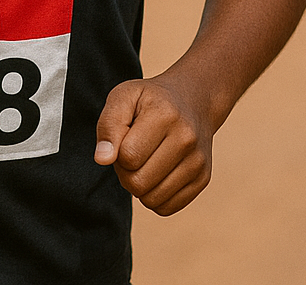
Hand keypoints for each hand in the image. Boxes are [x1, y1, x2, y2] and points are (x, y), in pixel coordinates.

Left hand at [94, 75, 212, 215]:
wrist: (193, 101)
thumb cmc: (149, 100)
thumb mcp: (123, 97)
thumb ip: (108, 126)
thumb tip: (103, 159)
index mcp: (165, 115)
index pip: (127, 156)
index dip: (115, 152)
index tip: (122, 137)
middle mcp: (187, 140)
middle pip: (138, 182)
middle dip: (124, 172)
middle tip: (130, 153)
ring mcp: (198, 162)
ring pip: (152, 199)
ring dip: (138, 186)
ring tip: (143, 162)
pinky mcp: (203, 179)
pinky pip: (166, 208)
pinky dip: (153, 197)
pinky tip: (155, 175)